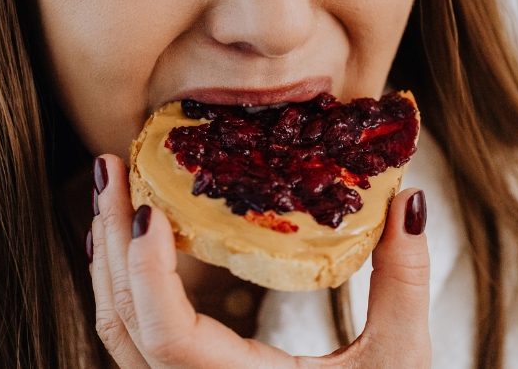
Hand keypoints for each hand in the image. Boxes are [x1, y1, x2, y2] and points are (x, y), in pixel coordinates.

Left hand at [88, 154, 430, 367]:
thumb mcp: (398, 361)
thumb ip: (404, 282)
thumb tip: (409, 200)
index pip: (165, 334)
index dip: (146, 270)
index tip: (147, 209)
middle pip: (123, 321)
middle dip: (109, 239)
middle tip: (111, 167)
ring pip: (118, 330)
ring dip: (109, 256)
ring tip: (113, 189)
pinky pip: (134, 336)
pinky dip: (124, 284)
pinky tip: (133, 241)